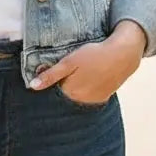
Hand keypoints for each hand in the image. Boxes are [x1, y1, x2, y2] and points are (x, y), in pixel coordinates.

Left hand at [28, 21, 145, 103]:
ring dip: (77, 86)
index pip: (54, 90)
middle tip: (74, 67)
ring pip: (78, 95)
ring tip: (84, 70)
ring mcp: (94, 100)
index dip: (54, 78)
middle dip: (65, 83)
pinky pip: (90, 95)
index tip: (58, 68)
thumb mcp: (70, 61)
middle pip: (66, 94)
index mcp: (71, 92)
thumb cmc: (94, 55)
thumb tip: (32, 86)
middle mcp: (81, 100)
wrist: (123, 54)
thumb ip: (51, 75)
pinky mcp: (104, 97)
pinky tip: (92, 76)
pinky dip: (89, 88)